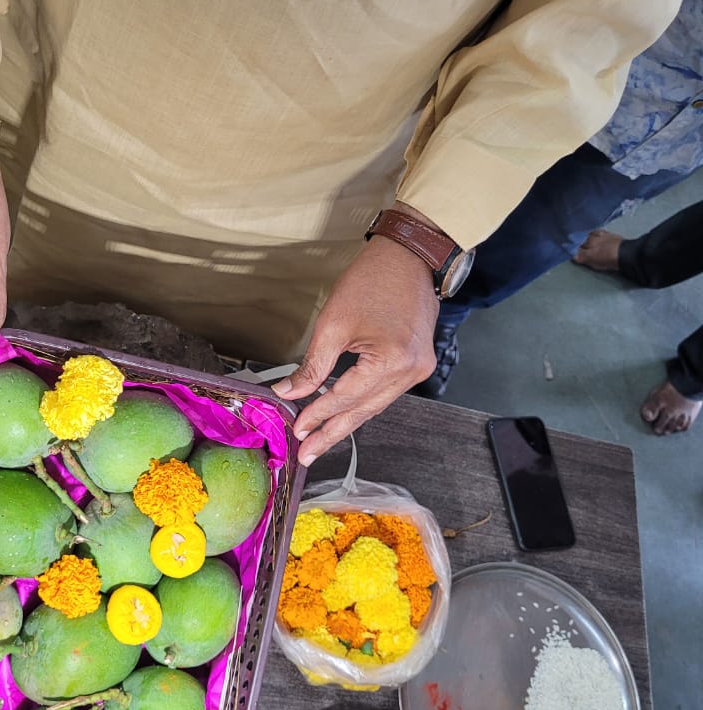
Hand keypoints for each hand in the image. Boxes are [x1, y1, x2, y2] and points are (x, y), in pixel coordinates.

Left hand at [271, 234, 438, 464]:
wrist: (408, 256)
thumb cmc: (372, 281)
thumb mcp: (334, 324)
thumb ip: (313, 365)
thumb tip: (290, 391)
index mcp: (392, 361)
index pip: (346, 398)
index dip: (318, 415)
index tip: (296, 430)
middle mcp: (411, 372)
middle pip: (364, 411)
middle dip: (332, 432)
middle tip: (307, 453)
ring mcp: (419, 370)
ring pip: (375, 406)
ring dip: (346, 421)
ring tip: (320, 439)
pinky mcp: (418, 364)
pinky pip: (385, 392)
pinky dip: (362, 403)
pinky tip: (343, 414)